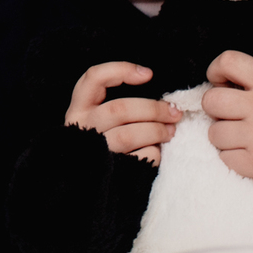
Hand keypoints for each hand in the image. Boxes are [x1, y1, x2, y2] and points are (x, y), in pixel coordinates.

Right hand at [64, 61, 180, 164]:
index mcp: (79, 109)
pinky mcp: (111, 171)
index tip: (148, 74)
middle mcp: (83, 127)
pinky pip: (138, 157)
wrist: (92, 182)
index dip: (121, 70)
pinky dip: (154, 152)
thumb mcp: (100, 118)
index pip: (94, 78)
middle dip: (153, 109)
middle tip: (174, 112)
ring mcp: (95, 151)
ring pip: (128, 135)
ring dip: (156, 131)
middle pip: (119, 109)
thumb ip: (120, 104)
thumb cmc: (105, 141)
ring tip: (171, 131)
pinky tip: (158, 150)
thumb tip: (160, 95)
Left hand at [200, 50, 252, 197]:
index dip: (217, 70)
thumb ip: (251, 87)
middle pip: (211, 100)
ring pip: (214, 133)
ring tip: (246, 140)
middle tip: (234, 118)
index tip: (221, 82)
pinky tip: (251, 156)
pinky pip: (224, 158)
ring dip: (225, 139)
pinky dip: (233, 159)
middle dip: (216, 111)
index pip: (230, 61)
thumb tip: (215, 86)